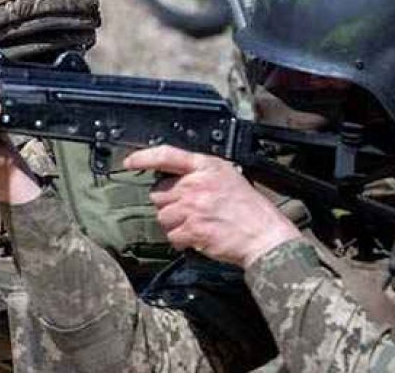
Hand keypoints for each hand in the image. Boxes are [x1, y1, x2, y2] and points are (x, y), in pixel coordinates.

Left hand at [124, 146, 299, 266]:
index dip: (144, 157)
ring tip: (197, 224)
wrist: (265, 235)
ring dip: (174, 223)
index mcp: (206, 167)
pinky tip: (198, 236)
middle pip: (158, 193)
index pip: (167, 155)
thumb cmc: (249, 208)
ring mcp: (193, 207)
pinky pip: (172, 235)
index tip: (130, 162)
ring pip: (162, 216)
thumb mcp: (228, 176)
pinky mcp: (192, 229)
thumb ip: (199, 174)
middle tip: (189, 210)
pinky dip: (181, 240)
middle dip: (169, 203)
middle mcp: (196, 184)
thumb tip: (174, 178)